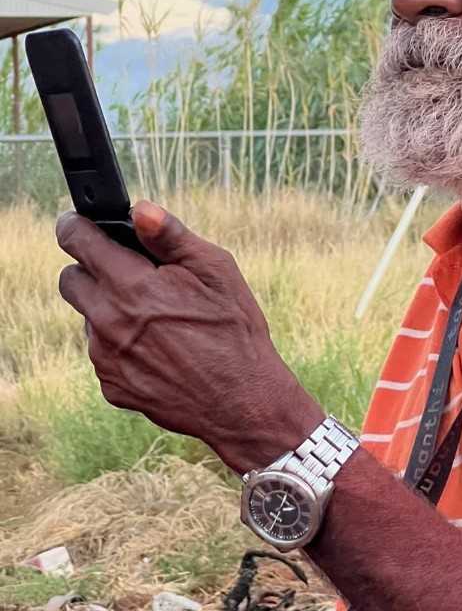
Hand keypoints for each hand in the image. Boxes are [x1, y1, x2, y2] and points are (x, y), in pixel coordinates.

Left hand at [56, 202, 322, 472]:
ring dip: (109, 310)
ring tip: (155, 319)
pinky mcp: (112, 386)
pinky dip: (120, 345)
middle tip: (126, 273)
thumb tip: (139, 209)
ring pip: (88, 319)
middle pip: (70, 281)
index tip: (77, 223)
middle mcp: (110, 322)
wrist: (242, 401)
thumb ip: (172, 237)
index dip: (75, 226)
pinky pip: (102, 354)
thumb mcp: (216, 271)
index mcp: (133, 287)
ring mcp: (106, 359)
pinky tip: (158, 349)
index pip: (78, 243)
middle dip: (90, 269)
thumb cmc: (235, 330)